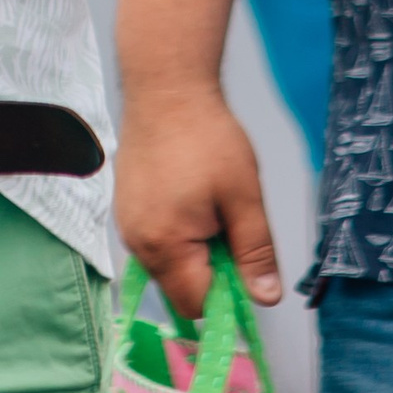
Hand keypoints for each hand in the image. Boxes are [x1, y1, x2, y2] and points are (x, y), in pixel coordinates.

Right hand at [114, 83, 281, 324]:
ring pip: (168, 265)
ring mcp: (127, 224)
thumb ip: (255, 252)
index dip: (228, 295)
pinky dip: (177, 234)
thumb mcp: (244, 195)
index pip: (197, 304)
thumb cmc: (206, 137)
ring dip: (194, 252)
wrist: (166, 88)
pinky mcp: (125, 207)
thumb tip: (267, 298)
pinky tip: (191, 198)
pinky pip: (155, 241)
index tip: (246, 265)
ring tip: (211, 207)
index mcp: (165, 245)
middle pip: (180, 288)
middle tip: (230, 228)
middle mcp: (137, 242)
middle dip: (210, 272)